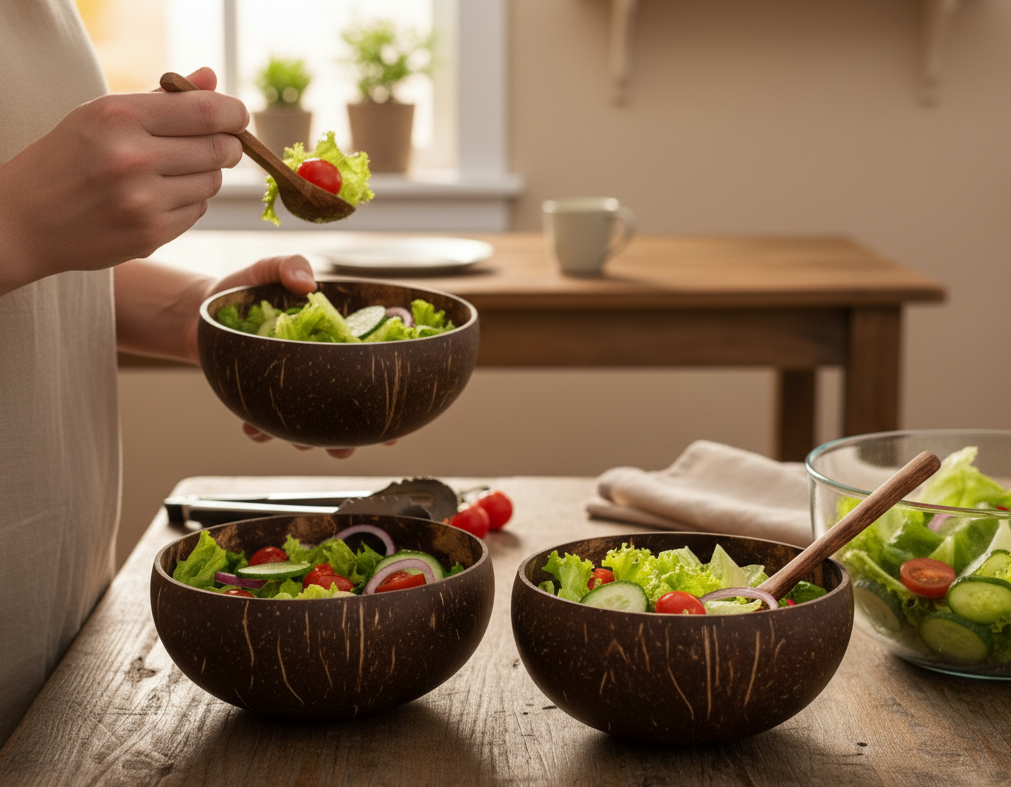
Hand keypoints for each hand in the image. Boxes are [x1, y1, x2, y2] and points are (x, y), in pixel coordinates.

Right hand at [0, 67, 247, 295]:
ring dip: (204, 175)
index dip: (234, 114)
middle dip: (227, 146)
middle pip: (220, 149)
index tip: (238, 117)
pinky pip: (197, 211)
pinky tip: (158, 198)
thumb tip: (212, 78)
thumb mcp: (103, 114)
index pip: (207, 112)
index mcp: (118, 116)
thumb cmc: (70, 157)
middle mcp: (132, 158)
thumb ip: (163, 98)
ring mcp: (142, 201)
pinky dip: (188, 202)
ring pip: (212, 183)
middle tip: (216, 145)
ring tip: (171, 172)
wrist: (25, 219)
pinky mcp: (150, 235)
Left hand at [189, 254, 391, 458]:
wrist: (201, 312)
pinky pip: (264, 426)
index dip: (390, 398)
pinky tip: (256, 430)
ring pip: (312, 428)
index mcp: (335, 345)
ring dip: (312, 443)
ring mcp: (291, 391)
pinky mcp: (259, 402)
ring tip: (306, 445)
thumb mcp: (266, 270)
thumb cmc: (244, 290)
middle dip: (354, 436)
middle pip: (349, 412)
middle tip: (350, 445)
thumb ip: (288, 266)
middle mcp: (319, 373)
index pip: (373, 372)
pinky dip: (262, 432)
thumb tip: (307, 281)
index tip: (397, 426)